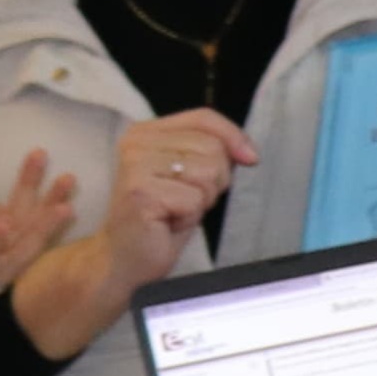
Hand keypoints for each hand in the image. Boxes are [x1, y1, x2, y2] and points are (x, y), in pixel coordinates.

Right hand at [87, 110, 256, 293]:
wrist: (125, 257)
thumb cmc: (161, 217)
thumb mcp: (191, 175)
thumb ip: (212, 152)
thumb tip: (248, 153)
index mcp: (146, 132)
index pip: (204, 118)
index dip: (234, 137)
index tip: (250, 159)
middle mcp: (136, 143)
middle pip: (212, 148)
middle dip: (214, 181)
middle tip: (186, 199)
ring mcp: (135, 166)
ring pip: (208, 173)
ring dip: (201, 200)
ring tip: (175, 210)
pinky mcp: (140, 192)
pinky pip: (194, 200)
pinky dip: (190, 217)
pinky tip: (167, 222)